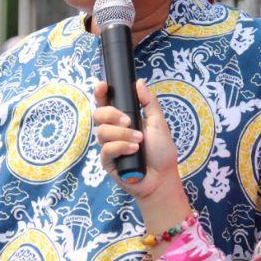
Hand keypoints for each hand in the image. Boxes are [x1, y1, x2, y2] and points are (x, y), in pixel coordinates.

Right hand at [93, 80, 183, 203]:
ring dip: (122, 134)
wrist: (162, 177)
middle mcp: (113, 131)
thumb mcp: (158, 123)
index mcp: (123, 119)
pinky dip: (121, 147)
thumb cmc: (161, 151)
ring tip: (139, 141)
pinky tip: (133, 150)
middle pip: (98, 114)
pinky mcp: (107, 161)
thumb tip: (139, 82)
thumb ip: (149, 102)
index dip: (101, 93)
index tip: (103, 86)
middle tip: (129, 121)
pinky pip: (106, 149)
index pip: (106, 102)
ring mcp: (109, 146)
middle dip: (111, 114)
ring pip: (102, 132)